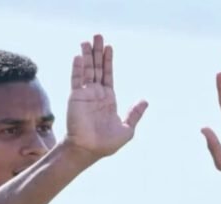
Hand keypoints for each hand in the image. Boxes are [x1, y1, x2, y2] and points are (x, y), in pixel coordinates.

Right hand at [65, 34, 147, 159]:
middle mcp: (96, 94)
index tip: (108, 47)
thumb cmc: (107, 143)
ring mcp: (85, 95)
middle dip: (97, 52)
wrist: (90, 150)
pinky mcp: (76, 98)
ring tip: (87, 41)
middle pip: (96, 68)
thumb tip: (145, 100)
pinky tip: (79, 57)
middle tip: (98, 36)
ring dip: (86, 55)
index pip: (108, 75)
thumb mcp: (127, 129)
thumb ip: (135, 114)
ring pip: (86, 70)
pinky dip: (78, 68)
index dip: (108, 61)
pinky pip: (77, 80)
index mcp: (108, 99)